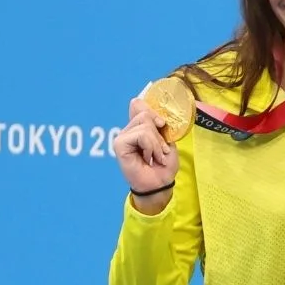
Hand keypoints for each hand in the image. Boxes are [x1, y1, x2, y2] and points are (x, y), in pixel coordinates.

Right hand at [113, 97, 178, 213]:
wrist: (160, 183)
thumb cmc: (164, 165)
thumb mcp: (165, 139)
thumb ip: (155, 122)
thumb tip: (136, 101)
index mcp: (138, 127)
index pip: (138, 105)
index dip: (153, 111)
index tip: (162, 125)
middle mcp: (128, 130)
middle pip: (146, 114)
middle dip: (159, 134)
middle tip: (160, 150)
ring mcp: (122, 137)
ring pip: (145, 125)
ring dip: (156, 144)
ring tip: (155, 156)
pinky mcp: (119, 144)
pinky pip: (141, 135)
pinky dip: (151, 146)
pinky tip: (148, 158)